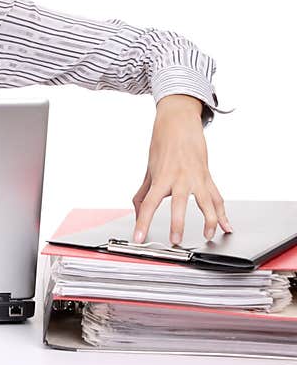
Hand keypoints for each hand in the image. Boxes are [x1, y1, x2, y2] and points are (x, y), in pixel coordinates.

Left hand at [131, 94, 230, 245]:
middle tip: (175, 240)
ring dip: (208, 221)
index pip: (148, 204)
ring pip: (206, 203)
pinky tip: (226, 227)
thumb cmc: (162, 145)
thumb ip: (142, 194)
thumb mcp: (148, 170)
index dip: (142, 222)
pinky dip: (223, 214)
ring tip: (207, 236)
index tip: (139, 238)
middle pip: (177, 205)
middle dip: (177, 224)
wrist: (178, 123)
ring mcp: (196, 178)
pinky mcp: (207, 177)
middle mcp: (179, 179)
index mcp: (161, 178)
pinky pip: (217, 198)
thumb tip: (138, 213)